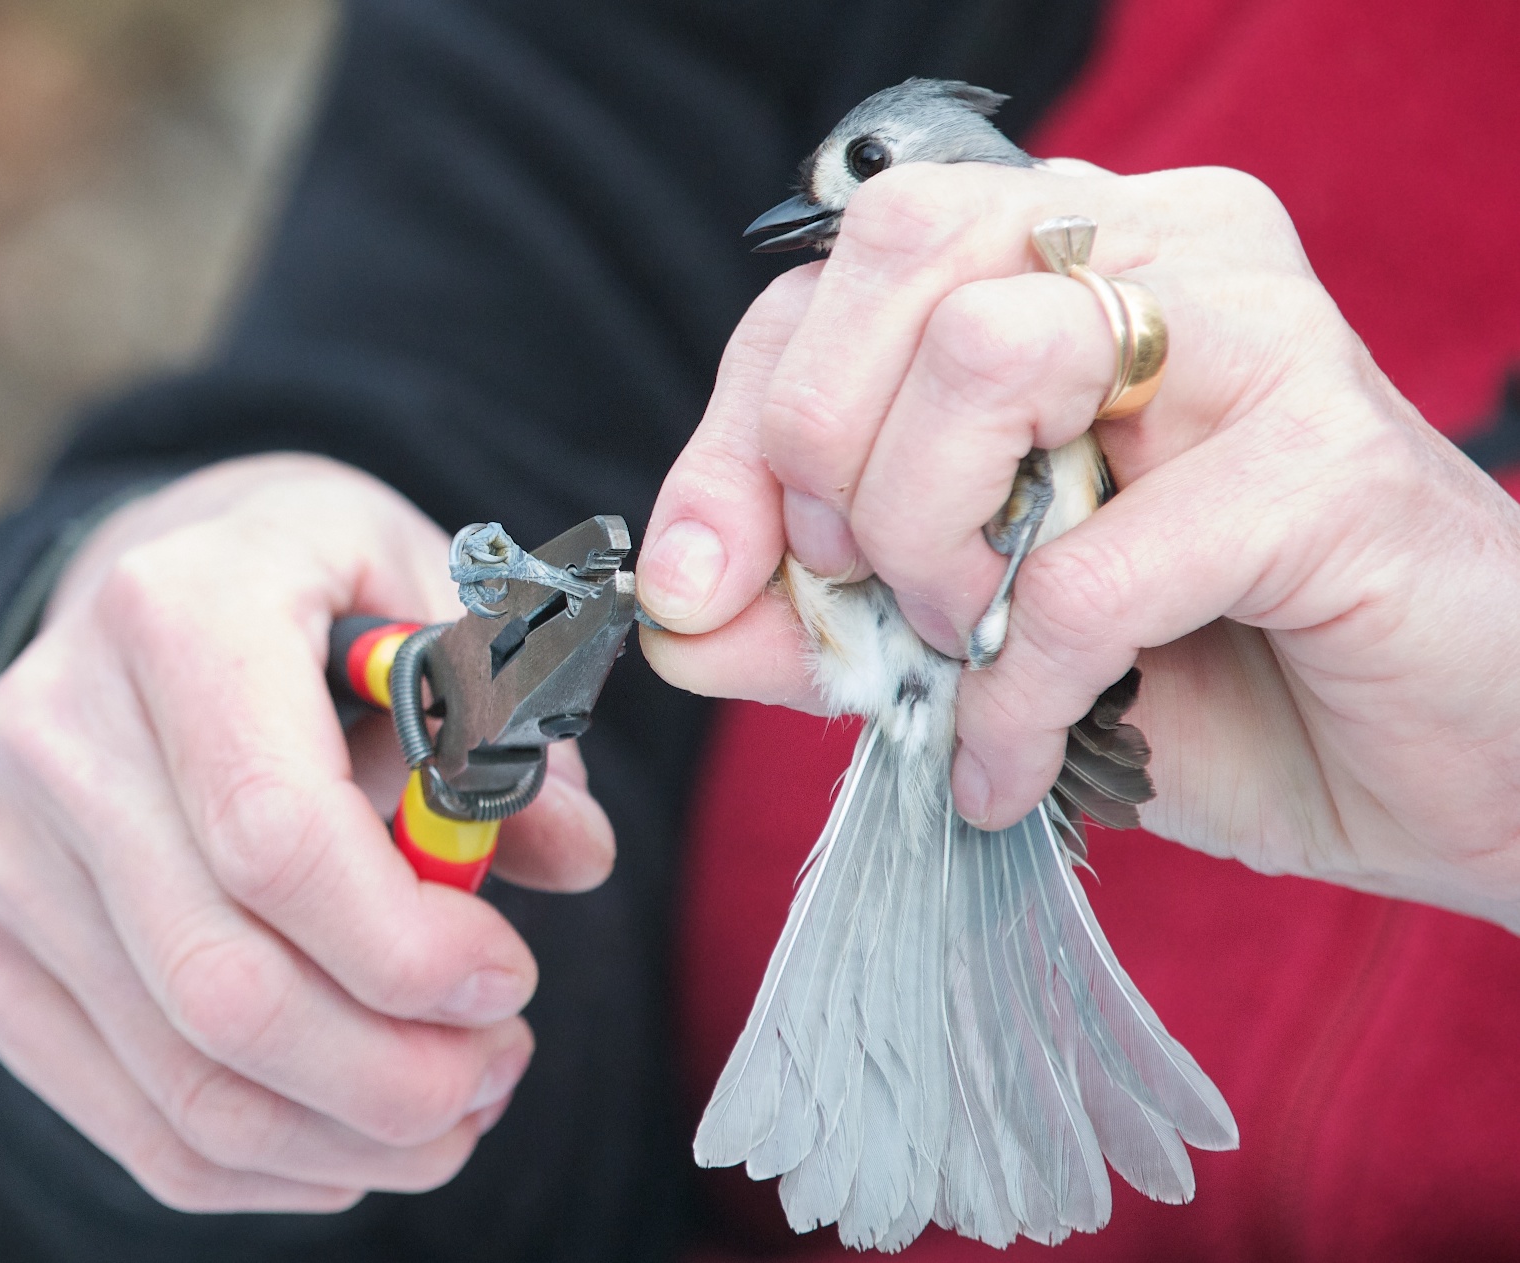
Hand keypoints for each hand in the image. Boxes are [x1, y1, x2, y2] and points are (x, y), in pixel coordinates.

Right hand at [0, 453, 615, 1209]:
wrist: (158, 583)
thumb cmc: (323, 587)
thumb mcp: (442, 598)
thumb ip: (512, 722)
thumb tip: (578, 855)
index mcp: (179, 611)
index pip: (276, 834)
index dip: (408, 945)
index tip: (509, 980)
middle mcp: (62, 731)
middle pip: (223, 983)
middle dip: (394, 1070)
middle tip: (501, 1063)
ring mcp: (12, 853)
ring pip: (183, 1075)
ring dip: (349, 1130)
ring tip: (459, 1104)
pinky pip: (131, 1113)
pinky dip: (267, 1158)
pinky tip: (361, 1134)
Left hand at [637, 158, 1519, 931]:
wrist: (1434, 757)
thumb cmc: (1208, 671)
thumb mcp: (972, 638)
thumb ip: (822, 615)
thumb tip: (677, 615)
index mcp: (1070, 262)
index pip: (840, 277)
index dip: (740, 429)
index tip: (704, 578)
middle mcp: (1163, 251)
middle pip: (898, 253)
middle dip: (822, 454)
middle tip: (872, 594)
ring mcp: (1255, 336)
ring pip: (983, 358)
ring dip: (931, 546)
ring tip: (972, 651)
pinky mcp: (1323, 461)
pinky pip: (1092, 563)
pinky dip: (1019, 689)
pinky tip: (1018, 761)